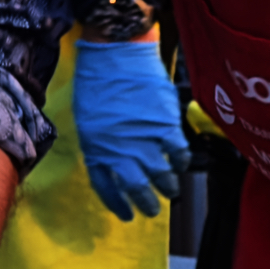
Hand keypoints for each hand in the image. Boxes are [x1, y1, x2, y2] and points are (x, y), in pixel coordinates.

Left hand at [71, 37, 185, 218]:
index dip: (117, 204)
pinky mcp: (165, 125)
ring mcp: (144, 138)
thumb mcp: (88, 119)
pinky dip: (181, 161)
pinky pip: (178, 152)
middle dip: (146, 204)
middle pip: (135, 187)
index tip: (126, 214)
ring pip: (160, 175)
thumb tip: (113, 160)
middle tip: (153, 211)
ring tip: (171, 192)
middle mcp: (119, 149)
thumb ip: (100, 143)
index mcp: (96, 148)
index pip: (106, 187)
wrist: (116, 53)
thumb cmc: (97, 82)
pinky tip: (181, 164)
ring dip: (167, 187)